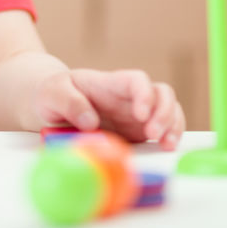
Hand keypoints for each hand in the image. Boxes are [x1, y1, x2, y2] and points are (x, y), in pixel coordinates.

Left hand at [31, 68, 184, 149]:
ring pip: (169, 109)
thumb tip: (90, 122)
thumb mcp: (53, 93)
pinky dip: (171, 136)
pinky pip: (163, 129)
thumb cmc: (54, 93)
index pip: (137, 79)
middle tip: (153, 133)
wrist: (54, 105)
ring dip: (173, 125)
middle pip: (161, 93)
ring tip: (166, 144)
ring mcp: (137, 114)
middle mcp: (129, 97)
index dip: (144, 94)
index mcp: (110, 83)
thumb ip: (70, 103)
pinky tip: (166, 148)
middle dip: (164, 112)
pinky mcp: (138, 131)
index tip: (140, 113)